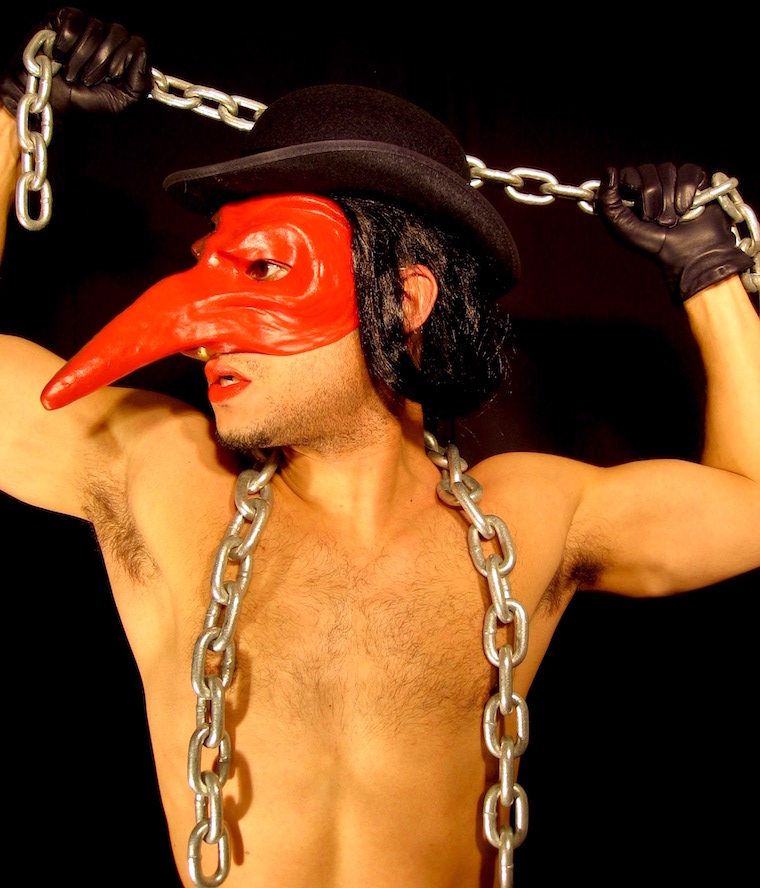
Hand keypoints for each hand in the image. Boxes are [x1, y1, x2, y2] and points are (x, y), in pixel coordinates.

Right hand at [0, 7, 149, 117]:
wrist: (50, 100)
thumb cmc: (84, 101)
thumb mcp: (119, 102)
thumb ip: (139, 85)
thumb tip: (142, 54)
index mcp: (123, 55)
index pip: (137, 44)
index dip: (123, 60)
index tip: (111, 78)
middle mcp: (108, 37)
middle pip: (118, 33)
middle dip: (102, 62)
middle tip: (88, 80)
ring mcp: (87, 25)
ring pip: (95, 28)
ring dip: (82, 58)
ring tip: (71, 74)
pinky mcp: (64, 17)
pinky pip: (73, 22)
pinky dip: (66, 44)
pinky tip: (59, 56)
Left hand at [596, 162, 752, 300]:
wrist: (689, 253)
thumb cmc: (654, 244)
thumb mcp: (622, 229)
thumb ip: (607, 203)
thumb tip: (610, 170)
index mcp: (632, 194)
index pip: (627, 173)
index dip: (630, 186)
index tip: (634, 207)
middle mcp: (652, 183)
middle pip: (646, 171)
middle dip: (650, 200)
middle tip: (655, 221)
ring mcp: (674, 180)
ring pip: (667, 170)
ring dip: (668, 201)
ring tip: (673, 220)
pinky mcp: (696, 179)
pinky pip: (688, 171)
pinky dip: (686, 192)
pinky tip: (687, 209)